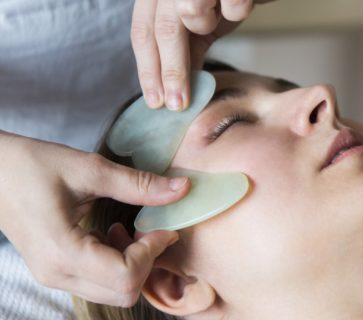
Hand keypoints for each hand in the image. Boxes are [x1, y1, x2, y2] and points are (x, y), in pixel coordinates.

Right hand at [0, 132, 190, 306]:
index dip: (153, 252)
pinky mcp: (56, 270)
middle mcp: (57, 273)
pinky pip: (99, 282)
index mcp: (62, 250)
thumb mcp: (89, 169)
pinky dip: (117, 262)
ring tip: (129, 229)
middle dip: (147, 261)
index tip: (164, 227)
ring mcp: (54, 275)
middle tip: (151, 229)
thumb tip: (183, 189)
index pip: (125, 276)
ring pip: (113, 291)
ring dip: (133, 263)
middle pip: (123, 292)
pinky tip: (111, 233)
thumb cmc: (32, 165)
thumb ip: (138, 184)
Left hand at [131, 0, 271, 110]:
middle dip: (172, 72)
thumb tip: (176, 89)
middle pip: (163, 31)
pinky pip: (232, 6)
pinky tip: (242, 0)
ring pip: (192, 14)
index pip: (144, 33)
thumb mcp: (201, 23)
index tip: (157, 102)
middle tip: (179, 104)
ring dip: (210, 23)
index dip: (149, 69)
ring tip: (220, 15)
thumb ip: (187, 51)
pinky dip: (237, 8)